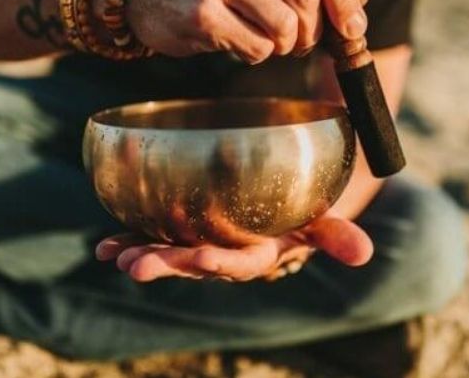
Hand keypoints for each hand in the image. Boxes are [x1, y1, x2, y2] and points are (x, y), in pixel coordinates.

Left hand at [95, 216, 373, 281]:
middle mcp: (227, 254)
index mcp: (260, 254)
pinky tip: (103, 246)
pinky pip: (153, 237)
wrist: (283, 202)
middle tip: (135, 265)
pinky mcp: (183, 230)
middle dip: (166, 265)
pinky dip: (128, 239)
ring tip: (113, 255)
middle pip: (194, 263)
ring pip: (169, 253)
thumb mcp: (322, 218)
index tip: (199, 257)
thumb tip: (364, 254)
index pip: (240, 263)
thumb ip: (336, 235)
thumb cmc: (304, 207)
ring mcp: (201, 243)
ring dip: (141, 255)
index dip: (220, 262)